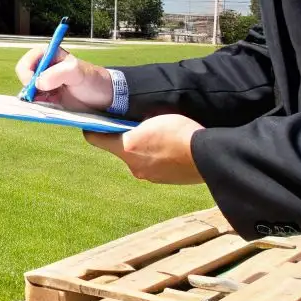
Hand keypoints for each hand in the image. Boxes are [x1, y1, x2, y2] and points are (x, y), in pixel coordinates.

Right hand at [15, 45, 114, 113]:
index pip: (26, 63)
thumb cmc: (93, 80)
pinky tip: (52, 106)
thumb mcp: (77, 72)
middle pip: (24, 79)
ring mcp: (46, 84)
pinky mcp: (49, 98)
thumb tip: (38, 83)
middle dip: (30, 89)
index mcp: (48, 56)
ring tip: (51, 101)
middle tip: (44, 96)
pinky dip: (39, 106)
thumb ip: (58, 73)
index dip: (27, 74)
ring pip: (28, 92)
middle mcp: (44, 69)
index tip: (35, 85)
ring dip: (34, 99)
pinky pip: (36, 102)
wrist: (105, 96)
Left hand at [83, 114, 206, 184]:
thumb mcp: (153, 119)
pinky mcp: (162, 181)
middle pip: (120, 149)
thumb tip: (128, 125)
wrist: (207, 155)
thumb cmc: (180, 132)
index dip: (93, 128)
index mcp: (126, 148)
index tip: (95, 121)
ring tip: (160, 137)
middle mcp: (133, 166)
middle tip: (138, 125)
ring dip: (144, 149)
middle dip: (126, 138)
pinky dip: (157, 158)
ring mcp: (148, 176)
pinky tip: (171, 149)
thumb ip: (135, 124)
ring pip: (138, 158)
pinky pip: (153, 166)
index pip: (95, 138)